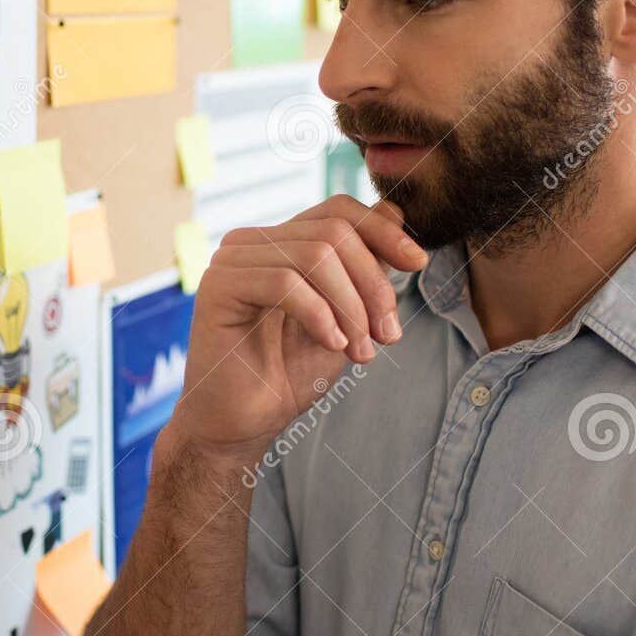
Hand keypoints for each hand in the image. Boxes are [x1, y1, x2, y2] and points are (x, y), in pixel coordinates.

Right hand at [168, 195, 427, 461]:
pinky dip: (320, 316)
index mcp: (279, 242)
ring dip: (352, 307)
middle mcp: (251, 243)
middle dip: (373, 284)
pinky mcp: (217, 287)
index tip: (418, 264)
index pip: (338, 210)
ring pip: (315, 256)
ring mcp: (230, 261)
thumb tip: (396, 212)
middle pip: (333, 233)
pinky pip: (284, 284)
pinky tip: (332, 345)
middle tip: (388, 335)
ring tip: (361, 352)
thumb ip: (363, 268)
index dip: (383, 231)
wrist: (241, 425)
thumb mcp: (344, 316)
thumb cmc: (287, 374)